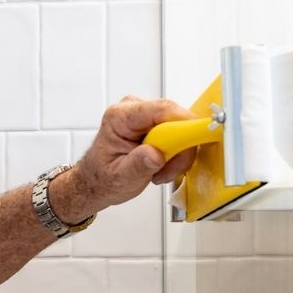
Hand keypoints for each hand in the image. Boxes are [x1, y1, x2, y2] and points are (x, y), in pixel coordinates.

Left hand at [51, 96, 198, 220]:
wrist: (96, 182)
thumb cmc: (101, 178)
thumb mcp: (119, 178)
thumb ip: (137, 166)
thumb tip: (155, 154)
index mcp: (119, 117)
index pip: (162, 110)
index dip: (184, 124)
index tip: (197, 139)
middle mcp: (133, 110)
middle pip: (176, 118)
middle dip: (180, 148)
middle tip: (166, 171)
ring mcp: (145, 115)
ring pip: (181, 127)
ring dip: (177, 154)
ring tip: (159, 171)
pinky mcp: (155, 123)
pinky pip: (179, 133)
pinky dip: (176, 153)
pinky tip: (161, 165)